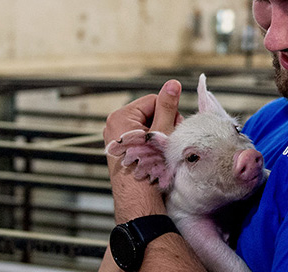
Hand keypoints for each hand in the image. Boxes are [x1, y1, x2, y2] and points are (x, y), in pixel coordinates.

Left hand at [104, 80, 182, 222]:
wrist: (140, 202)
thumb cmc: (148, 169)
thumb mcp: (162, 132)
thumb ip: (167, 106)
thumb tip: (172, 84)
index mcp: (120, 117)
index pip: (154, 100)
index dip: (168, 113)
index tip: (172, 129)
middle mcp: (114, 126)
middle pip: (150, 112)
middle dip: (164, 124)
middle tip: (167, 142)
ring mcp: (118, 139)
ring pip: (148, 126)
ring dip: (160, 136)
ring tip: (160, 152)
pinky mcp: (123, 150)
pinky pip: (142, 138)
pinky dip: (152, 144)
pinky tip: (155, 157)